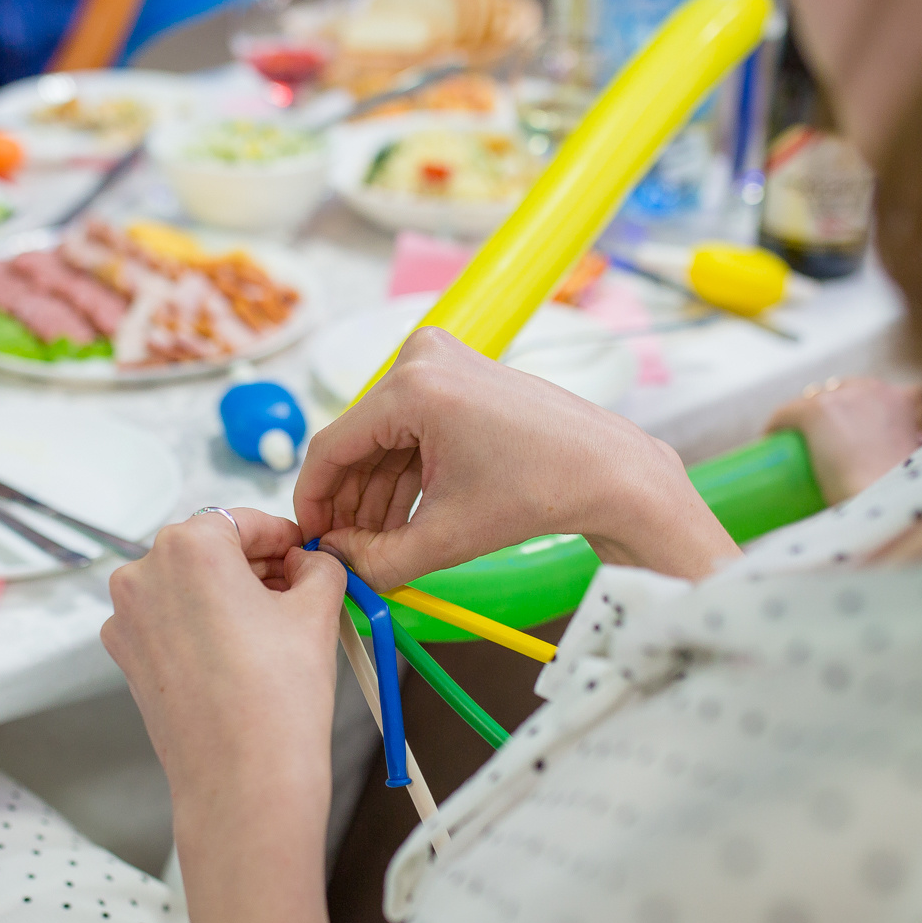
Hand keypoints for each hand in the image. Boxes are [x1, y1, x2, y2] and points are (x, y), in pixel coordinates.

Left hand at [101, 508, 344, 922]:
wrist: (243, 782)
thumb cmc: (280, 697)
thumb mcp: (316, 611)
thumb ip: (318, 566)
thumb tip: (312, 560)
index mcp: (189, 546)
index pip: (243, 521)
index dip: (283, 536)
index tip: (306, 554)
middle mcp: (144, 572)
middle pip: (210, 550)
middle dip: (255, 566)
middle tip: (299, 591)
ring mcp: (127, 617)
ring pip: (187, 586)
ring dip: (228, 595)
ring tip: (275, 628)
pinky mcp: (126, 655)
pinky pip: (169, 621)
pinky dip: (201, 626)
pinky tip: (240, 655)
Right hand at [295, 327, 738, 589]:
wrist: (611, 473)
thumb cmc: (542, 492)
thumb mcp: (447, 537)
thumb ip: (378, 559)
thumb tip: (337, 562)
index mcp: (413, 387)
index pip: (332, 447)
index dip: (314, 500)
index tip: (310, 537)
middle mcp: (422, 359)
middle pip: (358, 442)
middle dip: (351, 502)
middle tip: (345, 550)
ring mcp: (443, 362)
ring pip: (384, 439)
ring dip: (376, 492)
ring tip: (376, 545)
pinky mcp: (460, 375)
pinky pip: (411, 428)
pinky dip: (404, 473)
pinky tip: (402, 519)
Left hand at [767, 377, 921, 504]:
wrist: (883, 499)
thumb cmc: (896, 495)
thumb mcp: (908, 466)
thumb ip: (897, 459)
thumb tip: (879, 475)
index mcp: (900, 400)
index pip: (865, 394)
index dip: (848, 411)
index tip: (838, 433)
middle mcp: (873, 390)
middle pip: (836, 390)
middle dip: (825, 411)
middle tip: (815, 440)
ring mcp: (842, 398)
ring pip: (811, 400)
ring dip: (801, 418)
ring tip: (791, 441)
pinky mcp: (814, 410)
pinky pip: (786, 413)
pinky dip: (776, 426)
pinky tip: (769, 439)